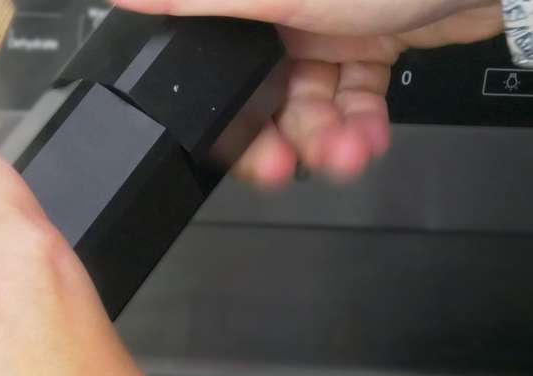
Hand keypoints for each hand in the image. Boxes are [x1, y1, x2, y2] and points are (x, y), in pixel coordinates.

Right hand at [112, 0, 503, 184]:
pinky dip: (356, 125)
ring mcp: (331, 23)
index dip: (222, 110)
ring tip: (344, 156)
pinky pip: (350, 98)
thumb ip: (196, 3)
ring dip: (325, 140)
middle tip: (288, 166)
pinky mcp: (374, 40)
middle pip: (262, 92)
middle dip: (280, 136)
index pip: (216, 60)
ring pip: (309, 103)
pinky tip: (363, 139)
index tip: (231, 144)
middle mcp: (286, 6)